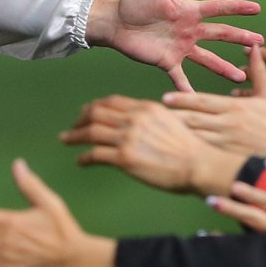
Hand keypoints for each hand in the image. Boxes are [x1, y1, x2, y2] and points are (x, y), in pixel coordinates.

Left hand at [60, 95, 244, 195]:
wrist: (200, 164)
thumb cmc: (191, 149)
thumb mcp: (172, 123)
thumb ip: (153, 120)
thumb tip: (142, 124)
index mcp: (145, 108)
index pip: (112, 102)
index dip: (95, 106)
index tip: (86, 112)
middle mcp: (134, 119)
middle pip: (95, 112)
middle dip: (80, 119)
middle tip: (72, 127)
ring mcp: (127, 137)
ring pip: (90, 132)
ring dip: (74, 136)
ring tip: (66, 140)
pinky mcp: (124, 158)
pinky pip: (95, 154)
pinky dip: (84, 157)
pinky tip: (80, 161)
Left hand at [83, 0, 262, 91]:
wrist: (115, 24)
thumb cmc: (133, 2)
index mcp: (189, 11)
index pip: (219, 8)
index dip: (237, 8)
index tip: (257, 8)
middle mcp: (189, 30)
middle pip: (221, 34)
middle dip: (241, 38)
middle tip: (260, 44)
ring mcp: (181, 48)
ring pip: (208, 59)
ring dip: (224, 67)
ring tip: (242, 76)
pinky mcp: (168, 63)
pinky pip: (182, 78)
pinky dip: (189, 90)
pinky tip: (199, 100)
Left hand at [163, 39, 265, 159]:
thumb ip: (258, 70)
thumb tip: (253, 45)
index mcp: (235, 107)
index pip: (203, 102)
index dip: (182, 100)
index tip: (165, 97)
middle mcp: (229, 125)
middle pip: (194, 119)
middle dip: (176, 114)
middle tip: (158, 109)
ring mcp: (227, 141)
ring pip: (197, 134)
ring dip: (182, 128)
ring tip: (163, 123)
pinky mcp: (228, 154)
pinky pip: (206, 146)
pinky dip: (193, 140)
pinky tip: (182, 137)